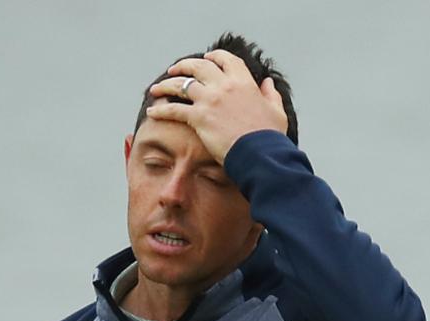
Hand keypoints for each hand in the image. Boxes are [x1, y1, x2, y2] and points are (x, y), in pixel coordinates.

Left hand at [146, 49, 287, 163]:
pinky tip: (153, 111)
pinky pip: (173, 109)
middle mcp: (224, 86)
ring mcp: (210, 101)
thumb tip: (268, 82)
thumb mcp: (276, 112)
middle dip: (183, 66)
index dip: (215, 57)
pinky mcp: (198, 117)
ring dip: (166, 85)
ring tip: (156, 89)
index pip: (226, 60)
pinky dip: (161, 110)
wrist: (261, 155)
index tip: (207, 58)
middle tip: (174, 71)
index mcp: (244, 82)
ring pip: (180, 85)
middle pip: (197, 66)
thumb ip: (271, 95)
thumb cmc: (270, 137)